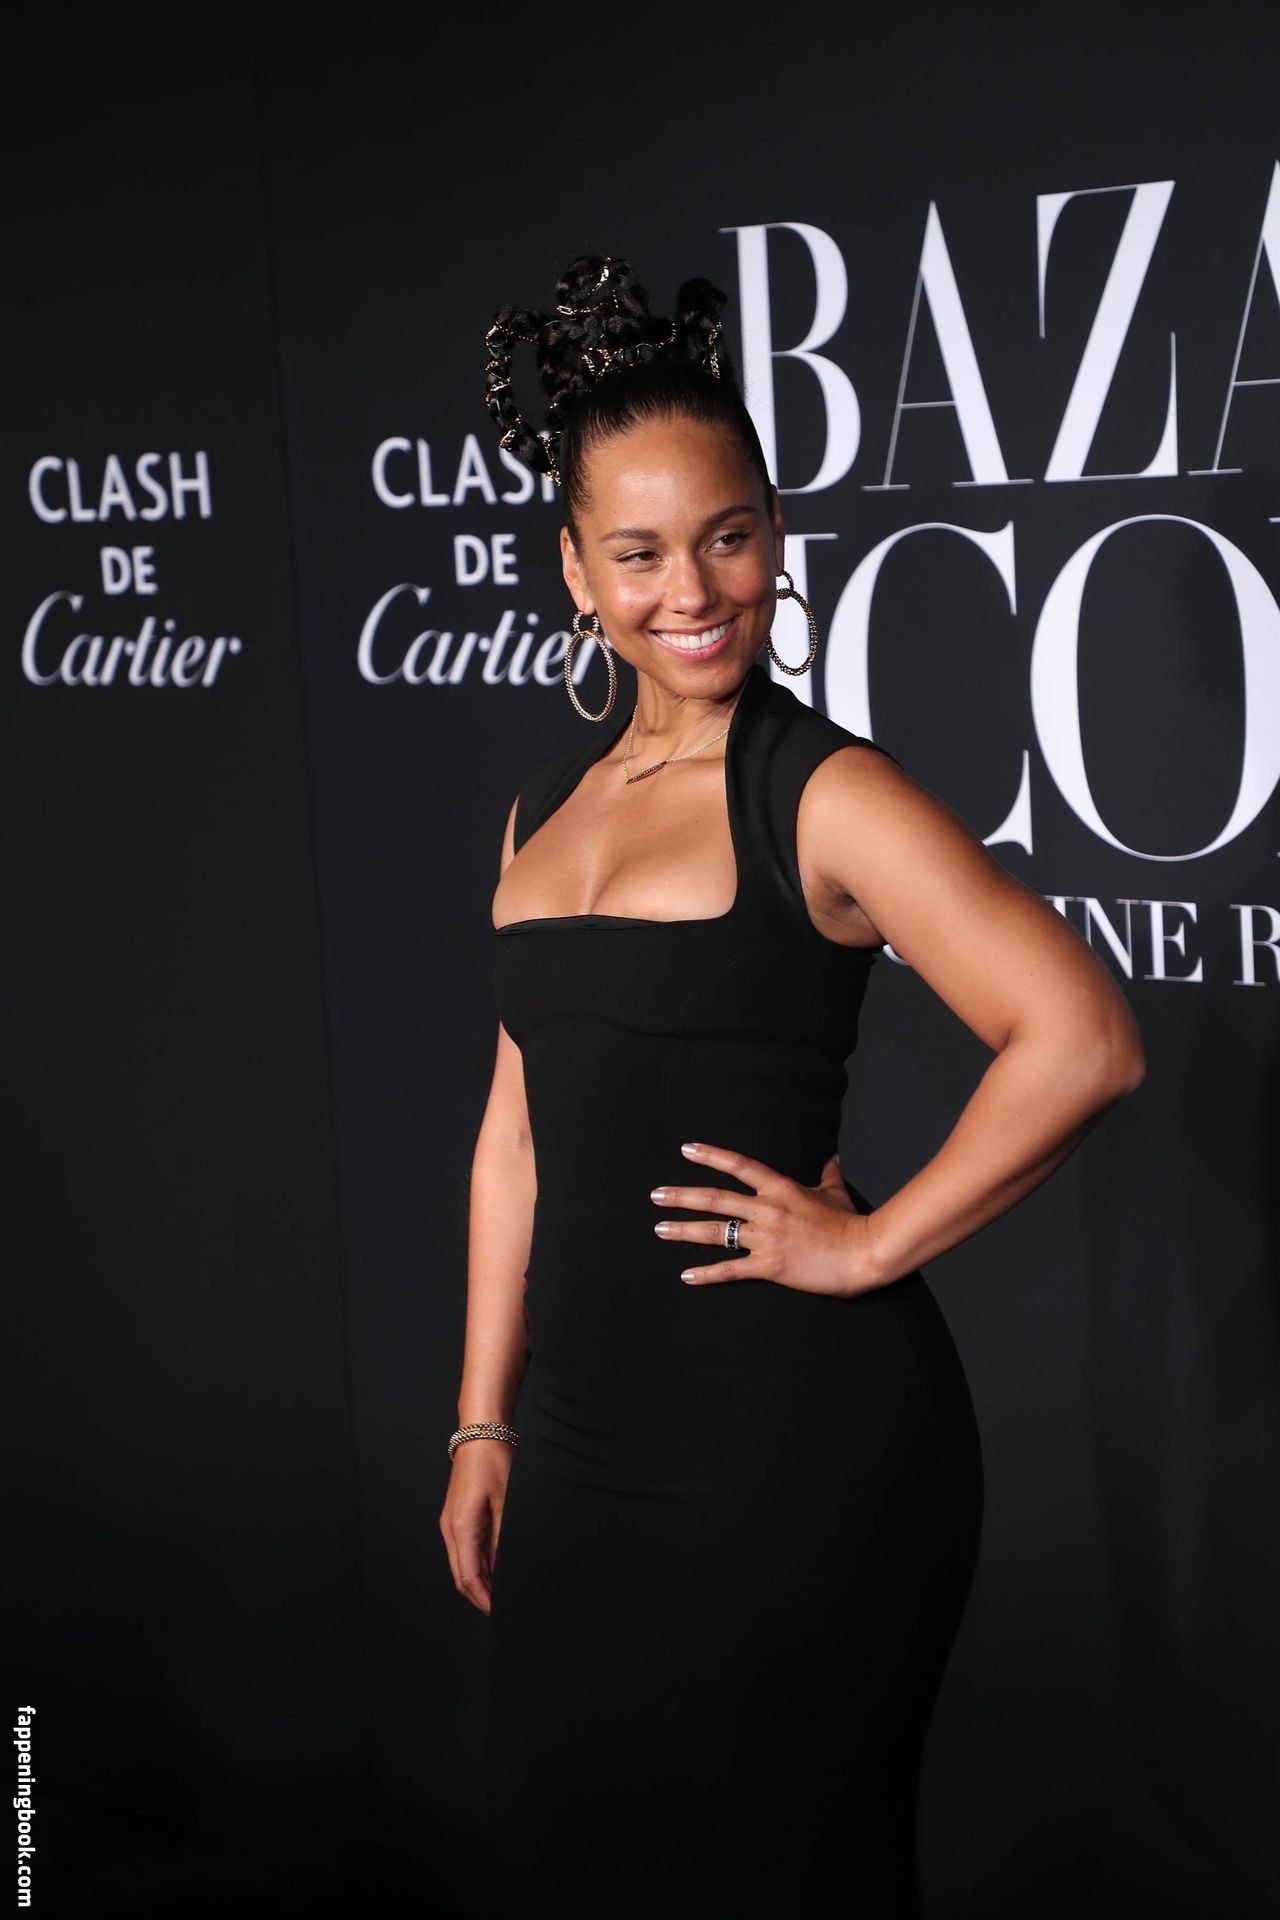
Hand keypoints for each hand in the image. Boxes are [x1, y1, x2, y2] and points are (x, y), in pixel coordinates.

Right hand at [439, 1440, 510, 1615]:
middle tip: (501, 1609)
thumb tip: (505, 1569)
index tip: (499, 1612)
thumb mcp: (506, 1503)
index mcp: (461, 1528)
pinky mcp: (455, 1517)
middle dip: (479, 1596)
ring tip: (500, 1593)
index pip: (469, 1577)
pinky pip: (464, 1550)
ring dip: (478, 1582)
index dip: (484, 1598)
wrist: (479, 1435)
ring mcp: (450, 1523)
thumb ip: (503, 1539)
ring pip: (461, 1564)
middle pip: (460, 1576)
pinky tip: (494, 1569)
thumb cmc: (494, 1462)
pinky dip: (476, 1565)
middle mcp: (450, 1529)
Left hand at [650, 1142, 879, 1296]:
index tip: (686, 1149)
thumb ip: (827, 1175)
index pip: (739, 1166)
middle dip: (682, 1196)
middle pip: (716, 1199)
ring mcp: (766, 1238)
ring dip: (684, 1230)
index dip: (711, 1155)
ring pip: (716, 1231)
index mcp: (781, 1188)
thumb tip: (831, 1159)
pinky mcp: (770, 1266)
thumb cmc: (850, 1224)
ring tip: (660, 1229)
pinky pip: (731, 1270)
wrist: (862, 1253)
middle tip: (656, 1195)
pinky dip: (706, 1273)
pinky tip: (686, 1275)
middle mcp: (768, 1210)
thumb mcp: (835, 1194)